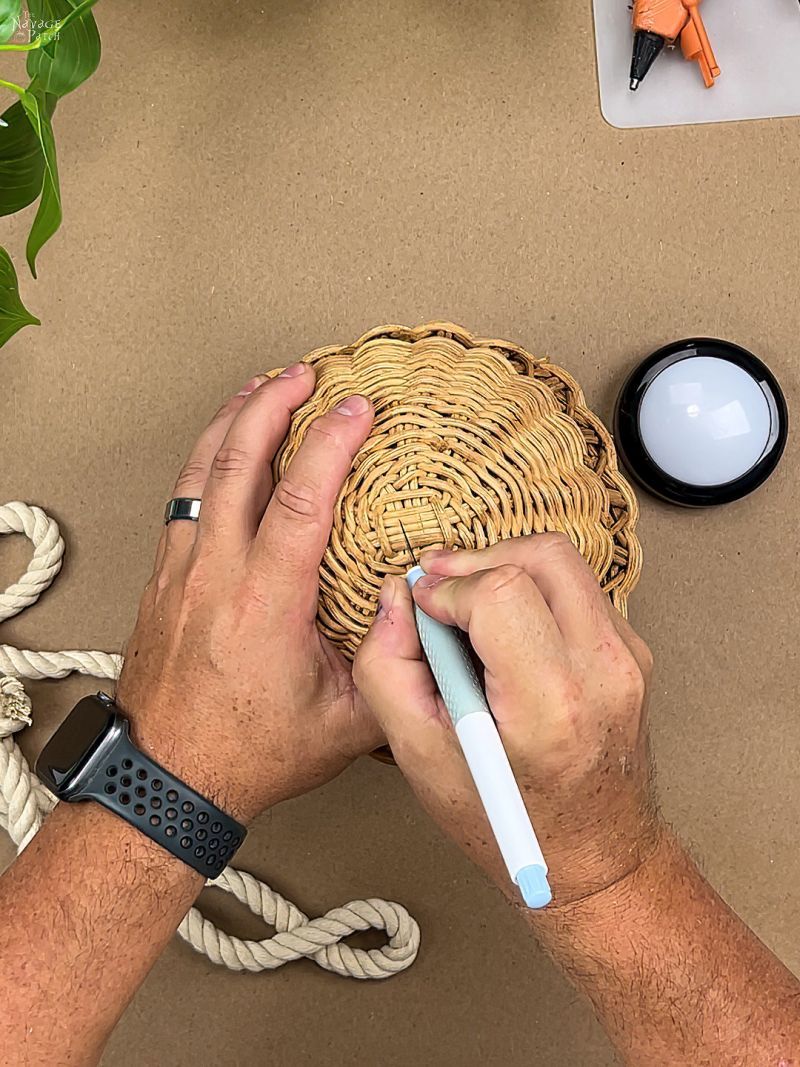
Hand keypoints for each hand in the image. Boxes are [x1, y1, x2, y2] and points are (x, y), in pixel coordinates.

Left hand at [117, 366, 382, 822]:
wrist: (166, 775)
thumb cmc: (249, 752)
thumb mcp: (346, 724)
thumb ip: (395, 668)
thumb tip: (428, 621)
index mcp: (265, 604)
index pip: (301, 502)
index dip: (330, 444)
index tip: (356, 408)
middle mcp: (216, 575)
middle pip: (238, 464)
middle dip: (273, 406)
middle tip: (304, 373)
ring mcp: (182, 572)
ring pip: (201, 473)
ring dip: (233, 422)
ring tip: (261, 389)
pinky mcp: (164, 579)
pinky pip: (184, 499)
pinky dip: (208, 461)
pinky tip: (223, 450)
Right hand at [353, 534, 661, 905]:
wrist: (598, 859)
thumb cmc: (508, 820)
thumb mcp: (420, 758)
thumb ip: (388, 668)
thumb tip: (395, 597)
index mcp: (550, 705)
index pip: (501, 592)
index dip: (449, 588)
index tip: (423, 607)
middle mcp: (602, 671)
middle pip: (541, 555)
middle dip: (478, 561)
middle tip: (441, 590)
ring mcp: (628, 658)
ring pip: (562, 563)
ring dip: (506, 570)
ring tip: (470, 609)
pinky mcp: (634, 653)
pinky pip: (578, 590)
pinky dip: (534, 592)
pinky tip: (507, 633)